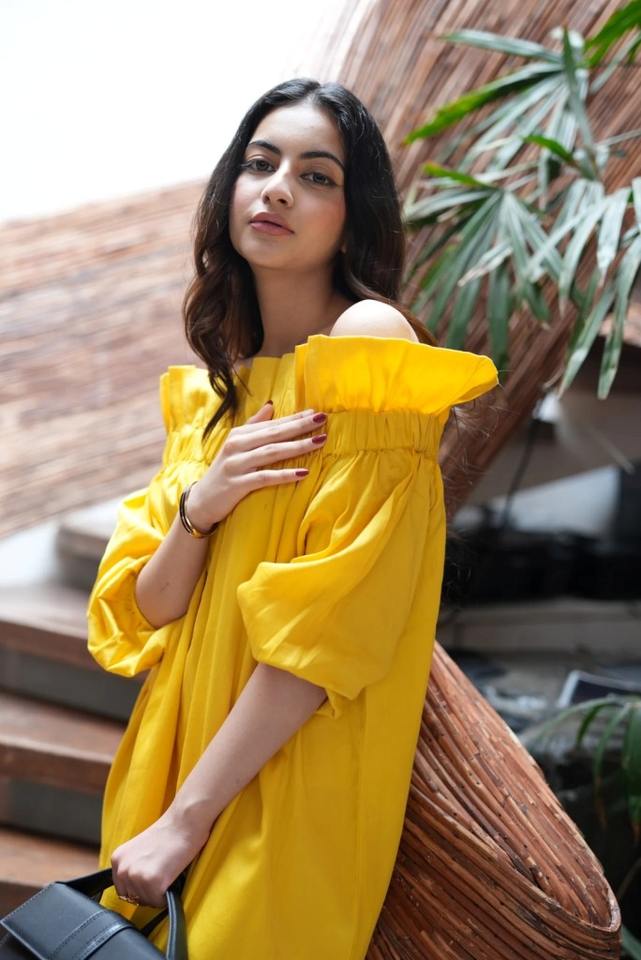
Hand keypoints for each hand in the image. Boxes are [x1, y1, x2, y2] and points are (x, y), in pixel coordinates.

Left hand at [111, 809, 209, 907]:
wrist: (184, 821)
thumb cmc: (169, 834)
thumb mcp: (140, 850)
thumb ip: (133, 867)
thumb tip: (134, 891)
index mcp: (117, 859)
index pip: (123, 890)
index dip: (140, 887)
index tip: (153, 876)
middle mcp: (122, 868)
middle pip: (133, 898)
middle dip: (149, 892)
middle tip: (163, 875)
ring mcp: (136, 875)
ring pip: (147, 901)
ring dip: (159, 894)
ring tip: (168, 874)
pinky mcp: (152, 882)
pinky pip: (159, 902)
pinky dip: (167, 896)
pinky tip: (172, 878)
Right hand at [187, 402, 328, 530]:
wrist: (202, 501)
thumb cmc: (224, 471)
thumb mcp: (235, 445)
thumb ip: (253, 426)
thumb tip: (271, 406)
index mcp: (239, 435)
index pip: (271, 424)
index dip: (294, 417)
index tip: (315, 413)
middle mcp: (236, 446)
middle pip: (273, 434)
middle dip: (299, 426)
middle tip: (322, 420)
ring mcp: (236, 465)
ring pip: (271, 452)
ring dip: (297, 446)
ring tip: (319, 442)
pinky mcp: (237, 484)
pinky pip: (264, 477)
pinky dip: (284, 475)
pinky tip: (303, 473)